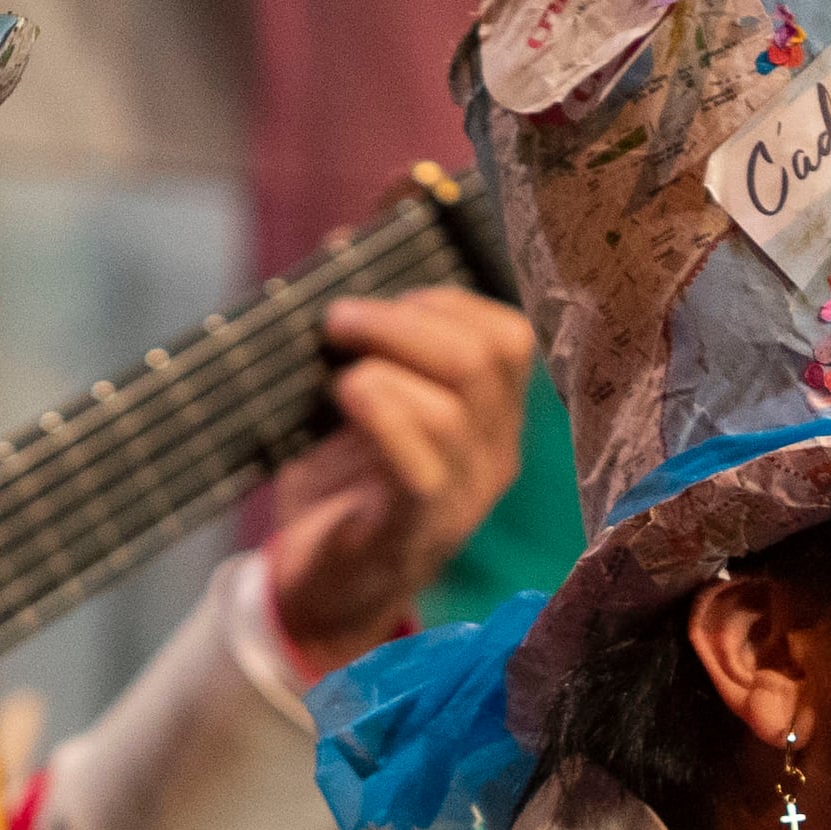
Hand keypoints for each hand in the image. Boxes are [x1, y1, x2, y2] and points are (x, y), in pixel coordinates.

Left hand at [263, 288, 536, 679]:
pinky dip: (381, 411)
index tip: (384, 301)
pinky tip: (346, 397)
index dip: (446, 299)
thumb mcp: (362, 400)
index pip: (509, 336)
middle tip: (340, 323)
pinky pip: (422, 461)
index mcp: (491, 418)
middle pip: (490, 354)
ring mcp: (464, 494)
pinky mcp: (418, 526)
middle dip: (407, 317)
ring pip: (457, 400)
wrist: (321, 593)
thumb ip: (369, 333)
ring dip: (384, 360)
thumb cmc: (342, 486)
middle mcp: (494, 453)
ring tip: (335, 370)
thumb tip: (348, 236)